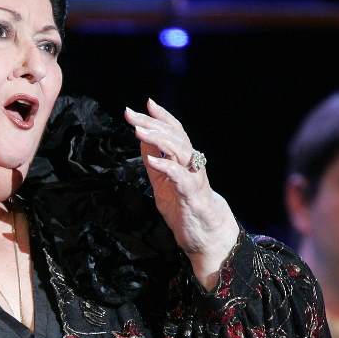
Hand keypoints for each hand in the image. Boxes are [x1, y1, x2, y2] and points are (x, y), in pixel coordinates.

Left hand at [124, 99, 238, 290]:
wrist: (205, 234)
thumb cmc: (184, 206)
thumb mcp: (162, 181)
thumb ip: (154, 161)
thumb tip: (142, 140)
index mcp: (183, 160)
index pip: (175, 131)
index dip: (162, 116)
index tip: (146, 104)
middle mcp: (191, 164)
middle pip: (175, 136)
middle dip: (153, 123)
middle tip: (133, 115)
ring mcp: (193, 178)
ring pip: (181, 151)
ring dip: (158, 140)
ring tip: (138, 132)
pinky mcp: (193, 195)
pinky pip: (181, 178)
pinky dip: (166, 167)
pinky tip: (152, 161)